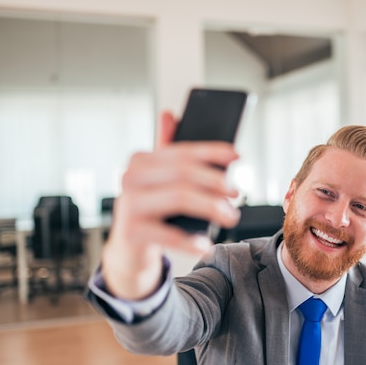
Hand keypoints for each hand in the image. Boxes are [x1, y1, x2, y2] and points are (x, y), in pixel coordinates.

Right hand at [101, 111, 240, 299]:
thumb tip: (171, 114)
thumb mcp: (158, 179)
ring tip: (230, 215)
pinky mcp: (130, 232)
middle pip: (184, 173)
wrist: (128, 250)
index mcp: (140, 160)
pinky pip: (168, 234)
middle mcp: (130, 178)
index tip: (237, 156)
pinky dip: (191, 240)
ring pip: (180, 197)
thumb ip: (167, 150)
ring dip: (211, 207)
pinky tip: (205, 243)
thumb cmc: (150, 210)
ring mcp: (128, 204)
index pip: (183, 151)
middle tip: (237, 193)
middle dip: (216, 181)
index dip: (212, 151)